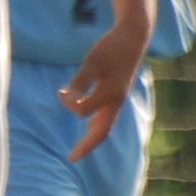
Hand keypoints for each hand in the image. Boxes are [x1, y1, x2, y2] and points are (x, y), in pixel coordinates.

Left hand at [58, 23, 148, 158]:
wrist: (134, 37)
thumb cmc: (111, 47)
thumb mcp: (92, 61)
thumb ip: (80, 81)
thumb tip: (66, 98)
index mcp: (110, 96)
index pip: (84, 112)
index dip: (70, 105)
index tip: (61, 92)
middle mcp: (116, 102)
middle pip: (102, 133)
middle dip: (86, 147)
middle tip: (71, 159)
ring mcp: (118, 99)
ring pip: (106, 126)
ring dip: (92, 138)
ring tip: (80, 149)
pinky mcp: (118, 93)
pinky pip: (108, 116)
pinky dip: (97, 125)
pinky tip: (90, 124)